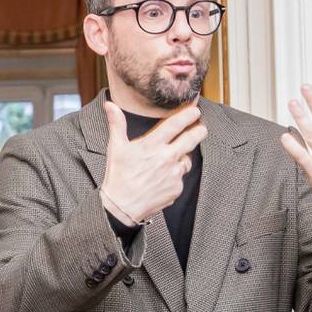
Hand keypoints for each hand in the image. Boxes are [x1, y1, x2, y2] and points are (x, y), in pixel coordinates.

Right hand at [100, 102, 206, 224]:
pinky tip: (163, 177)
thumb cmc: (118, 175)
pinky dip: (175, 175)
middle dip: (200, 129)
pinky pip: (181, 178)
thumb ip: (117, 124)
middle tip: (201, 126)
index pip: (176, 124)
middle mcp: (166, 157)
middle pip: (193, 138)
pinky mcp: (176, 188)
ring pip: (187, 159)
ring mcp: (173, 174)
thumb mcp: (116, 147)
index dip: (189, 114)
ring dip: (183, 156)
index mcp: (152, 145)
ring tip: (171, 158)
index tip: (195, 110)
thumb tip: (110, 105)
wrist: (122, 206)